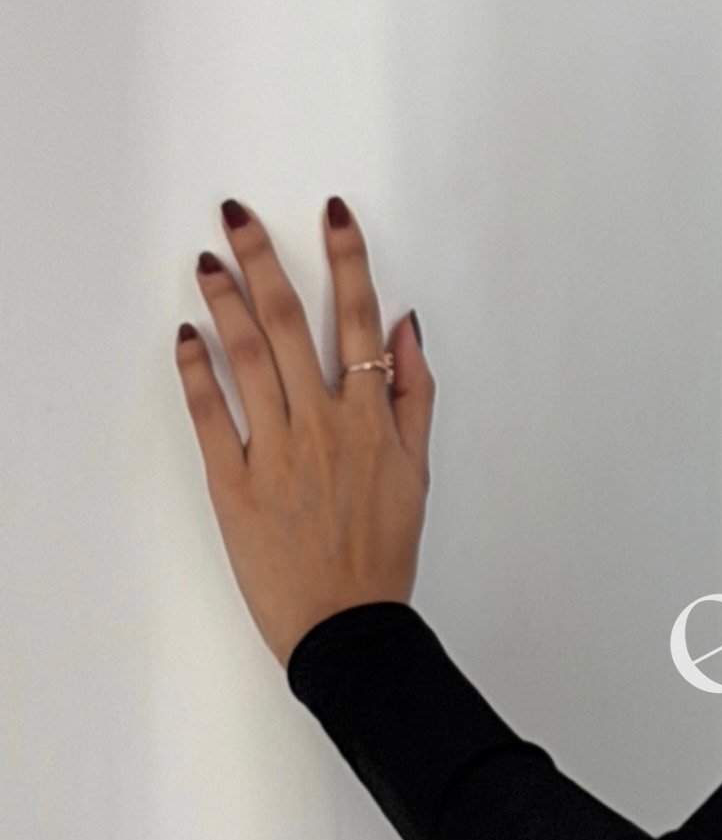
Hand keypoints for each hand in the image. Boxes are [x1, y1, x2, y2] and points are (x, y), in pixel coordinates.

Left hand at [175, 195, 436, 666]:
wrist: (348, 624)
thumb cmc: (382, 551)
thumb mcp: (417, 471)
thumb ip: (414, 395)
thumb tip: (406, 329)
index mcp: (372, 420)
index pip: (360, 321)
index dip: (348, 261)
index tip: (333, 214)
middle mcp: (324, 426)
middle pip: (291, 325)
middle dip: (264, 261)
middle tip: (238, 216)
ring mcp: (276, 452)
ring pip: (248, 359)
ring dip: (225, 302)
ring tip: (207, 262)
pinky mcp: (235, 483)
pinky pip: (211, 415)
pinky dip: (196, 371)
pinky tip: (186, 336)